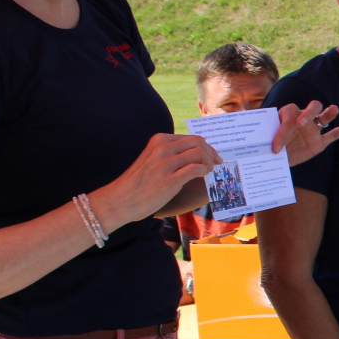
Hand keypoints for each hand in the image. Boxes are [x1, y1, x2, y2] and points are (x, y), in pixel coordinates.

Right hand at [97, 133, 221, 225]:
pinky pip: (196, 169)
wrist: (121, 199)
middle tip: (217, 163)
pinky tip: (203, 176)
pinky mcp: (170, 180)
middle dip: (212, 153)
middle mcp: (162, 148)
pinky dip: (204, 171)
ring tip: (210, 171)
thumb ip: (171, 154)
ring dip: (210, 163)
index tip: (213, 156)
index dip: (207, 147)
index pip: (192, 138)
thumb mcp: (153, 159)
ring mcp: (165, 163)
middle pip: (199, 143)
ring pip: (199, 154)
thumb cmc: (139, 182)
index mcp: (159, 140)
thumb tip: (197, 155)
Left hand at [272, 100, 338, 166]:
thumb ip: (271, 141)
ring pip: (324, 117)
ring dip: (329, 113)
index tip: (275, 147)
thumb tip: (274, 149)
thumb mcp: (267, 142)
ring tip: (333, 110)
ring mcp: (314, 130)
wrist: (275, 157)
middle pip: (312, 108)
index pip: (290, 116)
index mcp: (288, 114)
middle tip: (301, 124)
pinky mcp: (320, 142)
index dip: (282, 131)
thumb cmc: (269, 146)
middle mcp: (303, 118)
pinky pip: (335, 134)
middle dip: (308, 113)